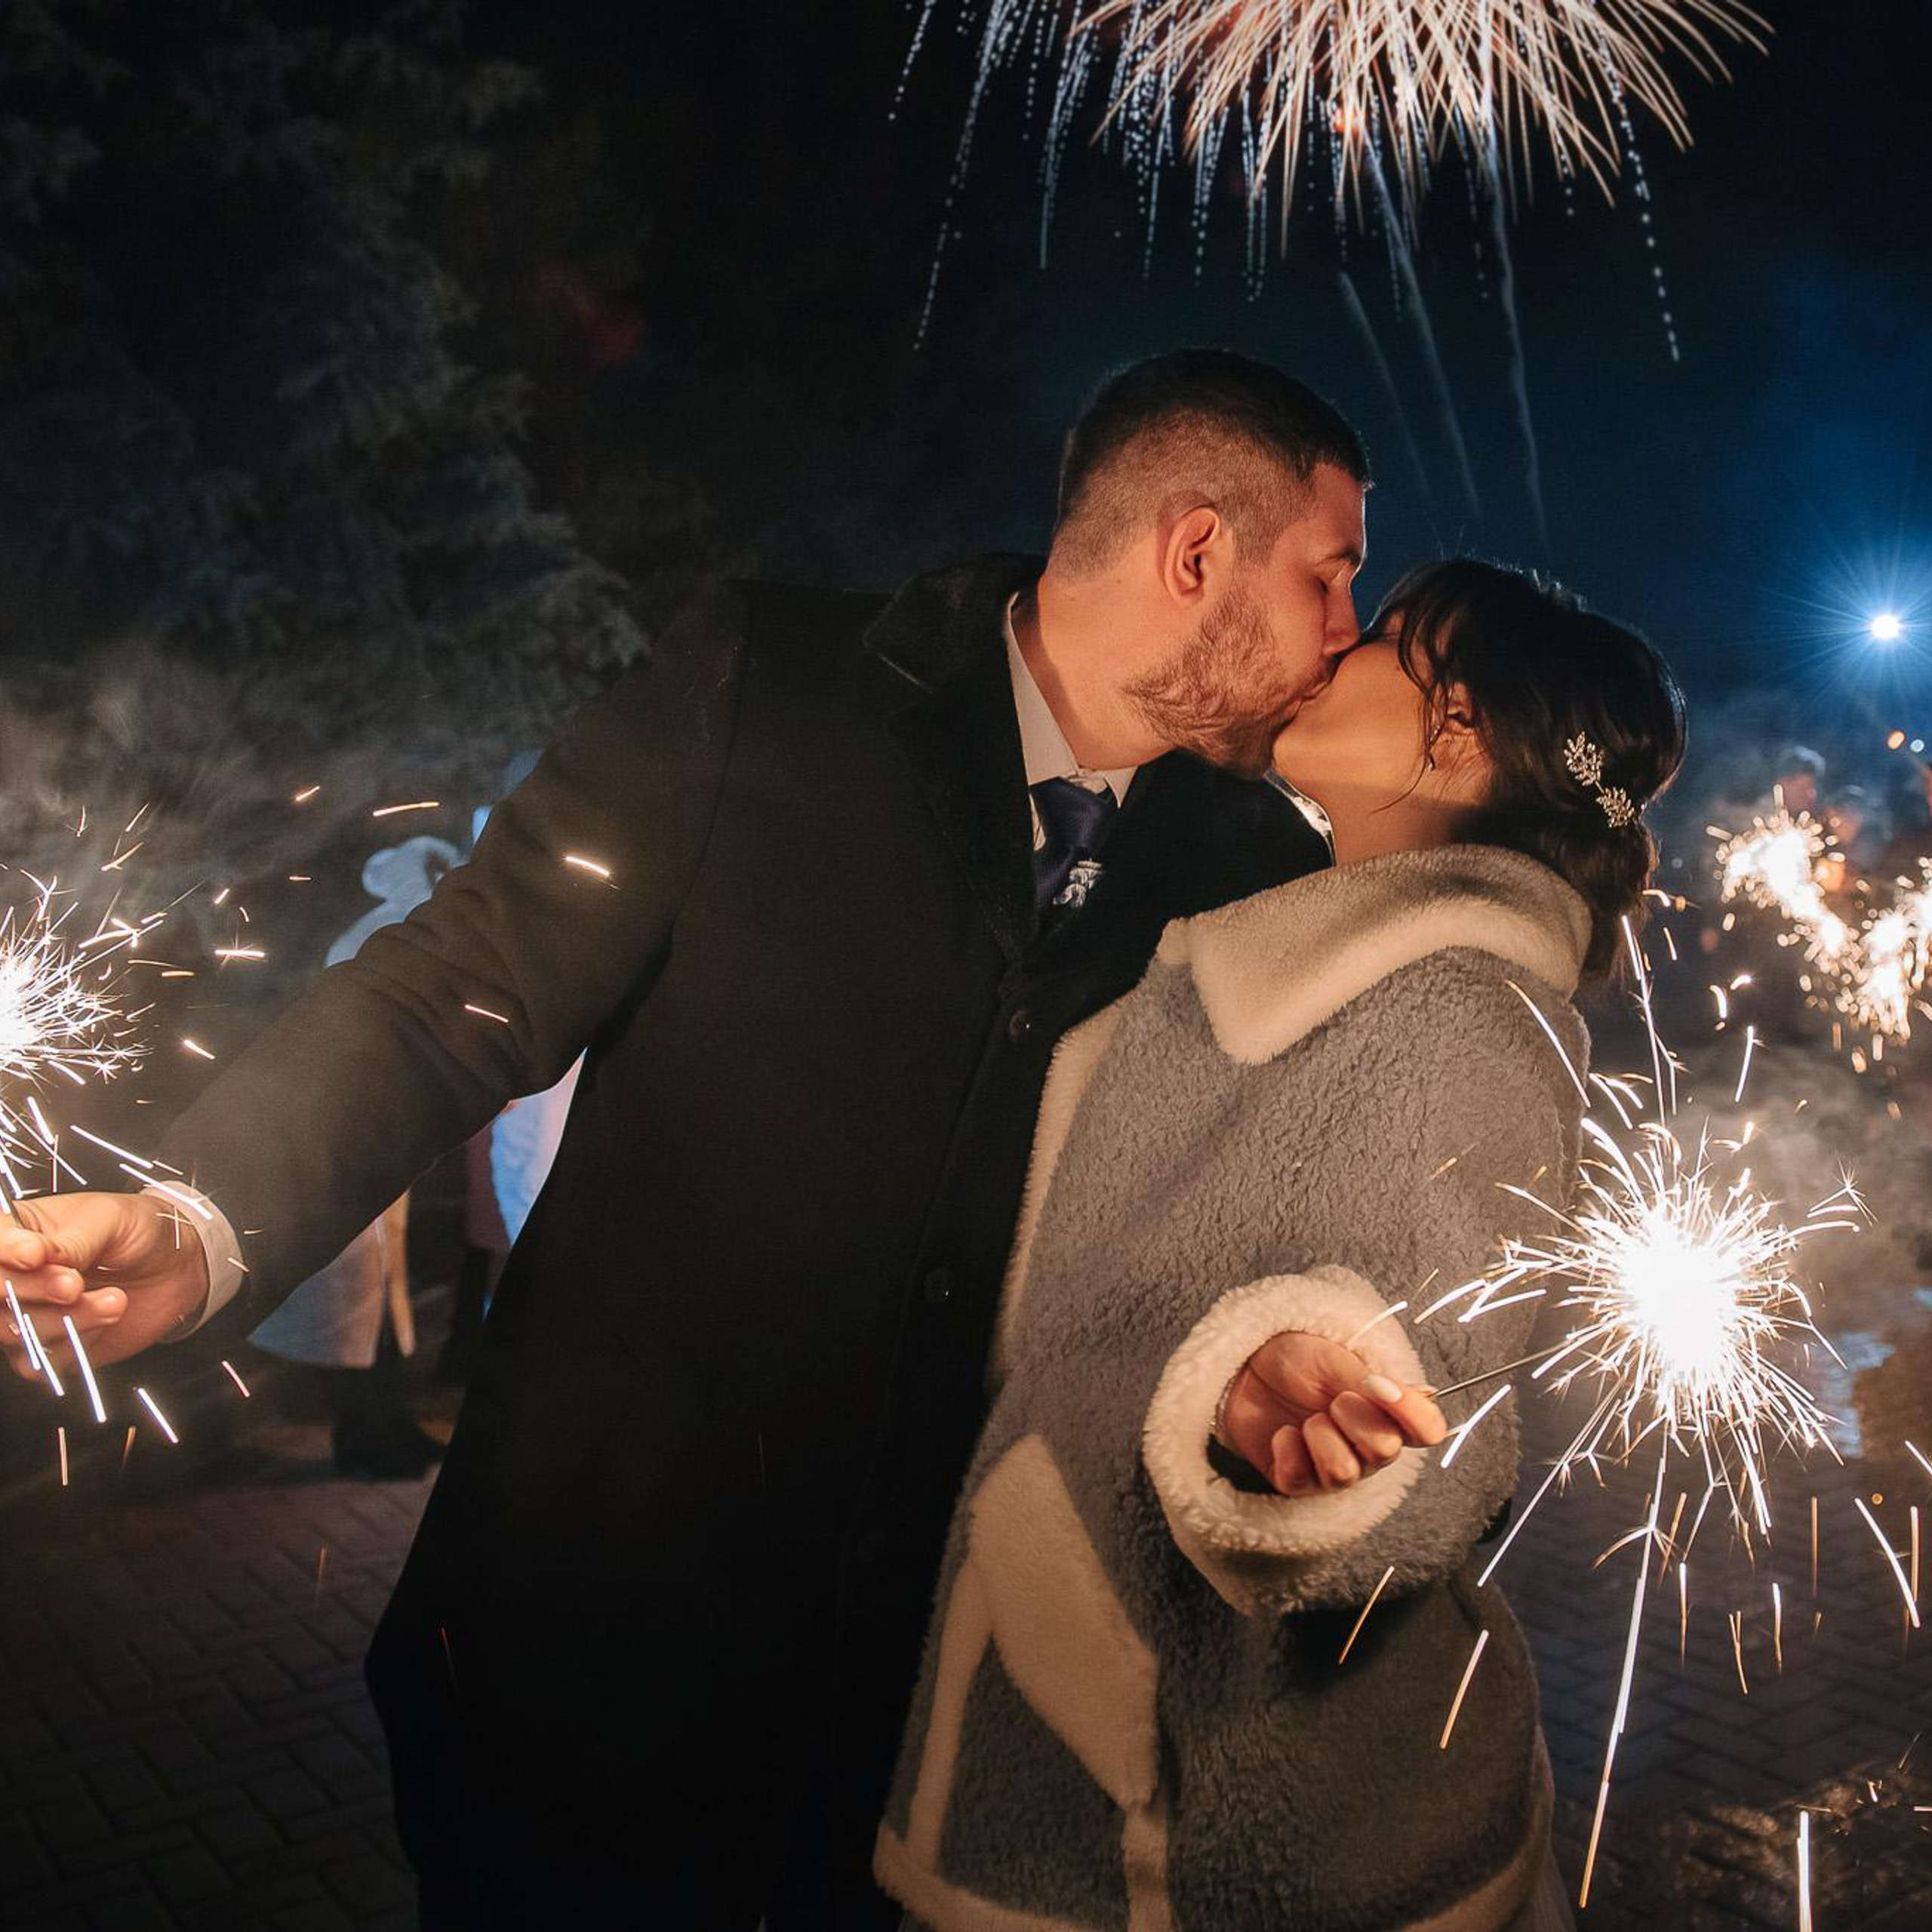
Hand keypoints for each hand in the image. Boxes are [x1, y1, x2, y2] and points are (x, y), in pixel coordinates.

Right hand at [1, 1193, 211, 1379]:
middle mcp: (14, 1275)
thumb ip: (70, 1241)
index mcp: (19, 1231)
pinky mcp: (50, 1347)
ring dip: (67, 1319)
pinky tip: (106, 1319)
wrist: (178, 1266)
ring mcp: (27, 1313)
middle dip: (34, 1290)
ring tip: (113, 1299)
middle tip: (75, 1283)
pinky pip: (41, 1362)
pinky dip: (76, 1344)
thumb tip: (30, 1254)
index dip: (5, 1254)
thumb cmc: (140, 1231)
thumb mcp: (110, 1220)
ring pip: (13, 1332)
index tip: (35, 1255)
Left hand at [1221, 1330, 1445, 1497]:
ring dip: (1321, 1436)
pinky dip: (1288, 1449)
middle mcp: (1367, 1449)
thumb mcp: (1341, 1363)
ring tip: (1308, 1419)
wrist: (1250, 1359)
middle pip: (1385, 1451)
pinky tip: (1283, 1433)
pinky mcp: (1295, 1480)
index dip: (1411, 1412)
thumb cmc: (1301, 1359)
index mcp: (1388, 1416)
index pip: (1428, 1430)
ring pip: (1343, 1473)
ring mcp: (1332, 1468)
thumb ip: (1380, 1386)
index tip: (1377, 1385)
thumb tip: (1428, 1394)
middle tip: (1334, 1400)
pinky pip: (1300, 1480)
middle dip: (1356, 1419)